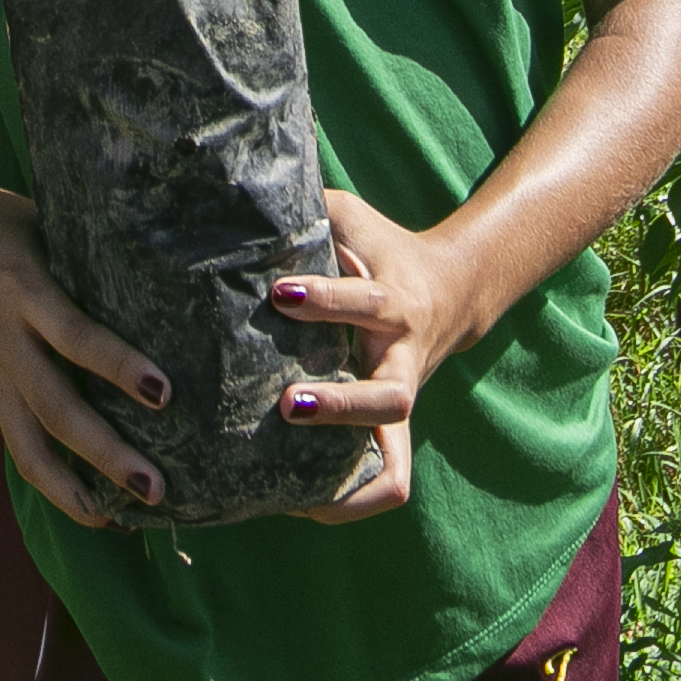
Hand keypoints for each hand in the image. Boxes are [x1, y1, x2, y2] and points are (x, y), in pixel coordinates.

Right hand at [0, 178, 171, 526]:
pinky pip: (17, 441)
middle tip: (156, 487)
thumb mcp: (35, 221)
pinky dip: (51, 478)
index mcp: (21, 288)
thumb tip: (158, 277)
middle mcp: (6, 339)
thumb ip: (80, 257)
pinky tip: (89, 503)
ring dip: (74, 489)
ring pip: (28, 445)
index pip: (75, 336)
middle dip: (106, 453)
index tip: (163, 393)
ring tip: (121, 519)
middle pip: (57, 409)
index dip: (118, 365)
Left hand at [270, 190, 492, 524]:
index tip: (278, 293)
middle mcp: (404, 356)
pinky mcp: (396, 431)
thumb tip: (229, 175)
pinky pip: (391, 482)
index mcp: (394, 299)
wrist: (451, 290)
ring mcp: (402, 398)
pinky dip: (355, 502)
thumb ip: (302, 205)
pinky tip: (300, 505)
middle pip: (390, 394)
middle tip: (285, 404)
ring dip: (345, 471)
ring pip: (394, 453)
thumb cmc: (378, 247)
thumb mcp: (348, 218)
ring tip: (286, 484)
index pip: (364, 302)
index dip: (325, 300)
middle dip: (340, 404)